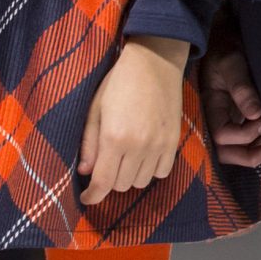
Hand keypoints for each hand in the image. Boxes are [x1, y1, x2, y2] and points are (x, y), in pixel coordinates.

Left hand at [79, 36, 188, 204]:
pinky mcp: (174, 140)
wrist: (155, 62)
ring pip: (142, 181)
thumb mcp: (95, 110)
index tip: (86, 197)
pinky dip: (151, 170)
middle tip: (106, 166)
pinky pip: (163, 172)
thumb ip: (89, 144)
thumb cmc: (118, 83)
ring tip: (125, 160)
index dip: (92, 196)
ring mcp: (159, 144)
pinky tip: (144, 157)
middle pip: (121, 185)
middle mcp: (138, 146)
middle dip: (110, 181)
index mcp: (114, 138)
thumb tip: (86, 172)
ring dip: (130, 176)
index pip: (102, 183)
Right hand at [201, 44, 260, 168]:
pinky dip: (254, 144)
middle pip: (223, 150)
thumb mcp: (232, 62)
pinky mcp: (236, 116)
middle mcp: (216, 117)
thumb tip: (256, 114)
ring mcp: (225, 118)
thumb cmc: (226, 48)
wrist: (225, 39)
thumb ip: (242, 88)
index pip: (221, 134)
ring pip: (231, 149)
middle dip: (246, 155)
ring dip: (251, 153)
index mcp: (210, 106)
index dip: (242, 135)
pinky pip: (241, 139)